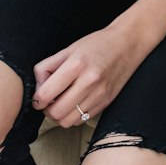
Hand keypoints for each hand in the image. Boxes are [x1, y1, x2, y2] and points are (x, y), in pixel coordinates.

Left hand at [32, 21, 149, 126]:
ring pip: (68, 121)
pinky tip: (76, 103)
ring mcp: (100, 94)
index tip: (39, 97)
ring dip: (61, 115)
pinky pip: (82, 120)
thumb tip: (37, 89)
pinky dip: (74, 116)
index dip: (37, 100)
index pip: (46, 95)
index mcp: (76, 65)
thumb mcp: (68, 49)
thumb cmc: (98, 44)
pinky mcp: (107, 102)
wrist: (129, 43)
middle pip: (56, 113)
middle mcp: (89, 81)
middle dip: (47, 110)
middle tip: (50, 101)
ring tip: (63, 103)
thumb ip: (47, 67)